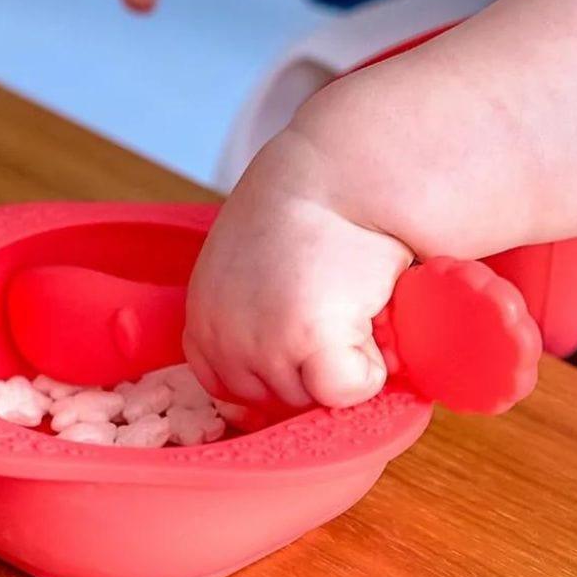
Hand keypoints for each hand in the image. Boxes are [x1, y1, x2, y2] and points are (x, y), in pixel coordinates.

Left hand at [184, 129, 412, 409]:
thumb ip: (250, 320)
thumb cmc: (308, 211)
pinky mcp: (306, 341)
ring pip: (319, 398)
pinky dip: (372, 366)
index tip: (309, 335)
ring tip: (357, 305)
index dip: (284, 370)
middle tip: (340, 310)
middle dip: (317, 369)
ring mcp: (261, 345)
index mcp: (203, 326)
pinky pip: (348, 390)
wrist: (339, 175)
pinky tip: (373, 319)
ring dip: (348, 364)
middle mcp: (222, 342)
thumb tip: (294, 376)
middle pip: (281, 401)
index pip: (237, 391)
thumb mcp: (248, 271)